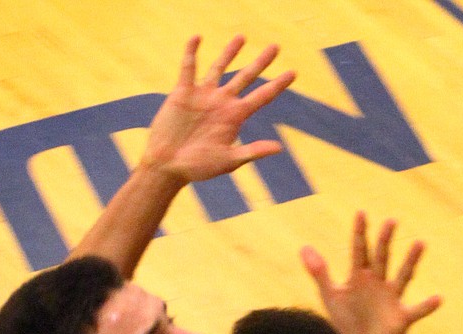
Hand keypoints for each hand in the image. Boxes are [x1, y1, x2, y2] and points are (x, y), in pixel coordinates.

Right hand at [141, 35, 295, 183]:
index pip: (262, 97)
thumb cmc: (199, 167)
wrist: (169, 165)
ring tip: (242, 37)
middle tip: (275, 47)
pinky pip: (189, 68)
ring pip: (220, 67)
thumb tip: (279, 148)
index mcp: (236, 117)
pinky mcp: (183, 92)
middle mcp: (223, 103)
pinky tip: (197, 38)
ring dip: (230, 53)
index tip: (293, 72)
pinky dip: (191, 53)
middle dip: (261, 62)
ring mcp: (203, 96)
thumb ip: (253, 151)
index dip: (277, 84)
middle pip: (246, 77)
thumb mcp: (229, 160)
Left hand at [301, 211, 442, 333]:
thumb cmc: (350, 322)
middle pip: (381, 258)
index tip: (361, 212)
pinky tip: (438, 298)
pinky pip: (416, 311)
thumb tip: (304, 247)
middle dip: (384, 240)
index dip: (359, 233)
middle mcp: (378, 284)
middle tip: (391, 220)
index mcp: (360, 277)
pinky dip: (427, 306)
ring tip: (420, 243)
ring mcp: (391, 299)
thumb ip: (319, 273)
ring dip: (411, 261)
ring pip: (402, 276)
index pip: (359, 250)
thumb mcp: (332, 297)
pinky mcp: (401, 318)